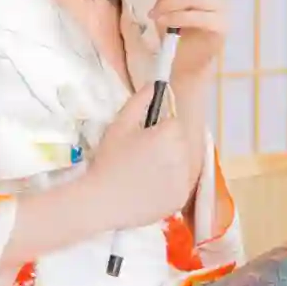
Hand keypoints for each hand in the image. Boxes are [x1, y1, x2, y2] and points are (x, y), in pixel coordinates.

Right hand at [87, 87, 198, 229]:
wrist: (101, 201)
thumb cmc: (109, 160)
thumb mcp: (120, 125)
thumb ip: (139, 101)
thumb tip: (154, 84)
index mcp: (171, 134)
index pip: (174, 124)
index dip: (158, 130)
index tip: (142, 140)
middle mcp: (184, 155)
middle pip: (180, 144)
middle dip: (166, 147)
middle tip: (141, 157)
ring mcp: (185, 179)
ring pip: (182, 165)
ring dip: (170, 166)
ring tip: (145, 175)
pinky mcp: (181, 199)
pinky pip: (180, 186)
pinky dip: (170, 187)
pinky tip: (149, 190)